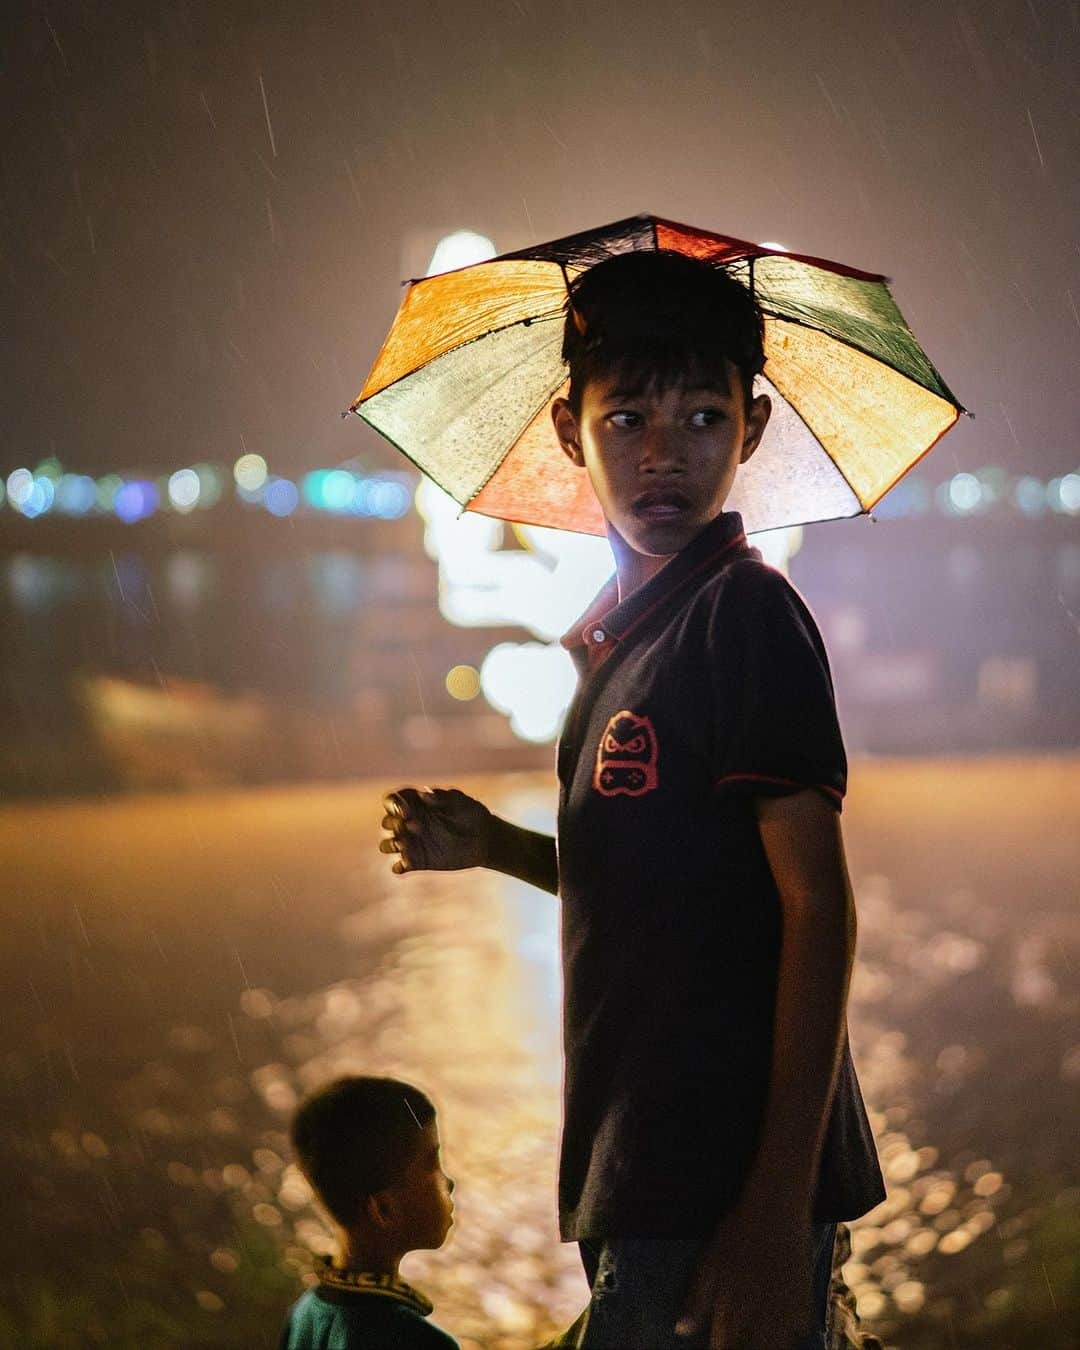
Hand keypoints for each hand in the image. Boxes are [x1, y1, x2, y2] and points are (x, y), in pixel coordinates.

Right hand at [379, 786, 492, 873]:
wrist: (484, 838)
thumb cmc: (470, 813)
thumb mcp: (459, 801)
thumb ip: (441, 796)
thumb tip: (424, 795)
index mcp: (414, 803)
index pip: (391, 801)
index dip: (393, 805)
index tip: (406, 811)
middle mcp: (408, 822)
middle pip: (386, 822)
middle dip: (394, 824)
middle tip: (416, 826)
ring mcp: (411, 842)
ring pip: (386, 844)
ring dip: (390, 844)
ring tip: (405, 844)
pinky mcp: (417, 862)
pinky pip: (398, 867)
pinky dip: (399, 866)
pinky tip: (409, 863)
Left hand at [676, 1206, 816, 1349]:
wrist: (776, 1207)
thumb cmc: (737, 1231)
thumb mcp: (709, 1262)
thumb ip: (696, 1300)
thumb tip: (681, 1332)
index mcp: (733, 1304)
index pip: (725, 1344)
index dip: (722, 1347)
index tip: (721, 1346)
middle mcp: (760, 1311)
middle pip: (754, 1348)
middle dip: (745, 1348)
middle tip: (741, 1342)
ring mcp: (785, 1306)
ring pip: (778, 1344)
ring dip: (768, 1344)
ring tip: (761, 1339)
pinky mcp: (805, 1299)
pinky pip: (800, 1329)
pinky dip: (791, 1332)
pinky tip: (783, 1328)